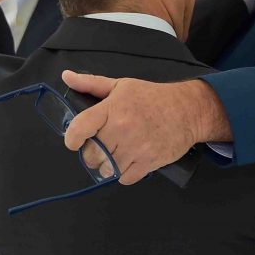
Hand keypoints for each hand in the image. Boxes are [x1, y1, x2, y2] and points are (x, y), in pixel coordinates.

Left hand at [61, 70, 229, 184]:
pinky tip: (130, 161)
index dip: (72, 139)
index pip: (79, 129)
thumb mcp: (122, 86)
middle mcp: (122, 129)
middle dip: (93, 154)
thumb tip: (66, 76)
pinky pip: (124, 178)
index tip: (75, 142)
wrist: (188, 110)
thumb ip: (91, 83)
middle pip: (91, 155)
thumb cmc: (153, 97)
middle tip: (104, 146)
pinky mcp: (148, 162)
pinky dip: (124, 174)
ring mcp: (135, 148)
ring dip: (109, 165)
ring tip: (117, 154)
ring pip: (106, 169)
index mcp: (112, 109)